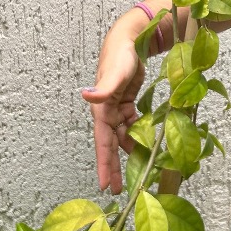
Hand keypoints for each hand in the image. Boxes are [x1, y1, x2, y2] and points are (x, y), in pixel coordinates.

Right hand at [82, 15, 147, 193]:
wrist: (130, 39)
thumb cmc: (121, 56)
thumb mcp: (115, 73)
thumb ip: (103, 88)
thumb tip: (86, 96)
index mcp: (102, 110)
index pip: (102, 142)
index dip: (104, 163)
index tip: (106, 185)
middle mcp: (108, 112)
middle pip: (111, 145)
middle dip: (114, 167)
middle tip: (118, 190)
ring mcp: (117, 109)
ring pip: (122, 137)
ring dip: (127, 154)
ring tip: (134, 174)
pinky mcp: (127, 104)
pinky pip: (131, 125)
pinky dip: (137, 135)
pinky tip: (144, 146)